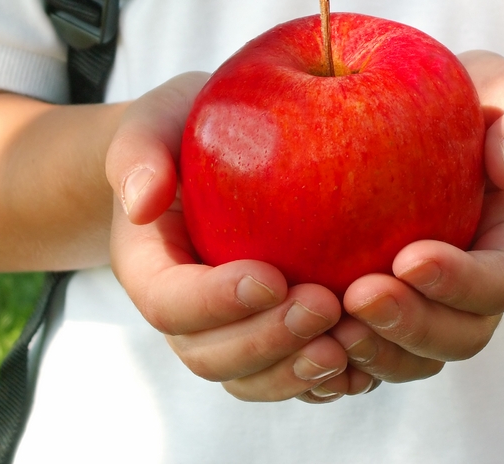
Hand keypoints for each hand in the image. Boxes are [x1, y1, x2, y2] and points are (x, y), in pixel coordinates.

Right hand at [106, 73, 348, 401]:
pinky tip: (364, 359)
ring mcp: (227, 331)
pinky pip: (288, 377)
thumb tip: (141, 202)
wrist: (209, 154)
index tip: (271, 276)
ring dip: (297, 371)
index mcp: (151, 267)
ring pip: (251, 379)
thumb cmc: (185, 132)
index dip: (217, 301)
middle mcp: (184, 313)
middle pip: (211, 356)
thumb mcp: (156, 123)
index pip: (170, 303)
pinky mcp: (269, 335)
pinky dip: (323, 381)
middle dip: (268, 340)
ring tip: (347, 342)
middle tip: (324, 305)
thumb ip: (140, 155)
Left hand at [300, 51, 503, 401]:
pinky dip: (347, 357)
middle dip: (411, 325)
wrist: (452, 124)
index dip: (460, 282)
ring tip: (328, 326)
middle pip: (461, 335)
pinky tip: (303, 335)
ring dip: (376, 350)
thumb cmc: (483, 106)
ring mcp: (438, 304)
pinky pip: (377, 349)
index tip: (409, 257)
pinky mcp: (398, 307)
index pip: (501, 280)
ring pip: (417, 356)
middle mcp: (480, 286)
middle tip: (358, 297)